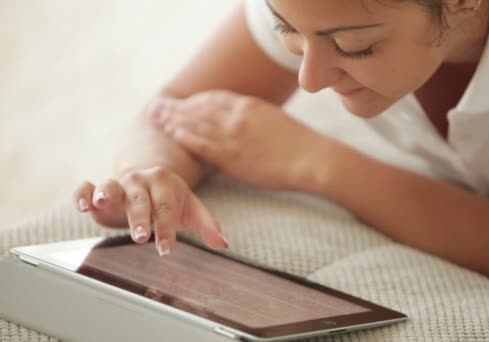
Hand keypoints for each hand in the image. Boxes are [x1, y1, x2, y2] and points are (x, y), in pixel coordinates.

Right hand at [72, 166, 228, 255]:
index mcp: (164, 182)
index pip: (166, 206)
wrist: (148, 181)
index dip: (167, 227)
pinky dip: (81, 194)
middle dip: (140, 217)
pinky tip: (81, 205)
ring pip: (110, 186)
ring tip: (102, 203)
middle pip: (140, 199)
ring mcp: (118, 184)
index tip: (167, 248)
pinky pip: (85, 188)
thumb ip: (206, 226)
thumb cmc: (172, 199)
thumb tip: (224, 244)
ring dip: (106, 194)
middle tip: (141, 237)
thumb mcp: (191, 210)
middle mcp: (140, 180)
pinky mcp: (96, 191)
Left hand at [150, 91, 326, 189]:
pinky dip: (185, 136)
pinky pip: (202, 143)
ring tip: (155, 117)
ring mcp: (233, 135)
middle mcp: (237, 115)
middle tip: (156, 106)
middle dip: (176, 107)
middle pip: (199, 108)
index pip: (214, 98)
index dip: (194, 100)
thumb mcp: (276, 121)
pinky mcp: (233, 155)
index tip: (181, 101)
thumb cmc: (301, 144)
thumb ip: (255, 118)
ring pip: (196, 123)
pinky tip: (172, 133)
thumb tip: (245, 118)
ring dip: (173, 119)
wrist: (313, 158)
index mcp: (250, 105)